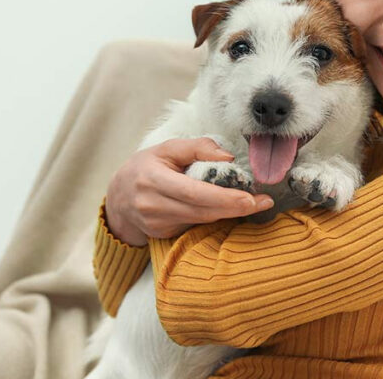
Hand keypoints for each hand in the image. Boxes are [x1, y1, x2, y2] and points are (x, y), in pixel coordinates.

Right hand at [104, 138, 274, 246]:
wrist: (118, 198)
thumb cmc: (145, 167)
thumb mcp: (166, 148)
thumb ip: (197, 148)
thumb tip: (228, 157)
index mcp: (153, 179)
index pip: (193, 192)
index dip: (223, 198)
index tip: (250, 198)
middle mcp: (153, 205)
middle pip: (202, 211)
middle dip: (235, 208)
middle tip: (264, 202)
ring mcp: (157, 224)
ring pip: (201, 220)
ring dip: (229, 213)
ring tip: (253, 203)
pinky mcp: (163, 234)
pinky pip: (194, 225)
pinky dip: (213, 217)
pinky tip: (227, 208)